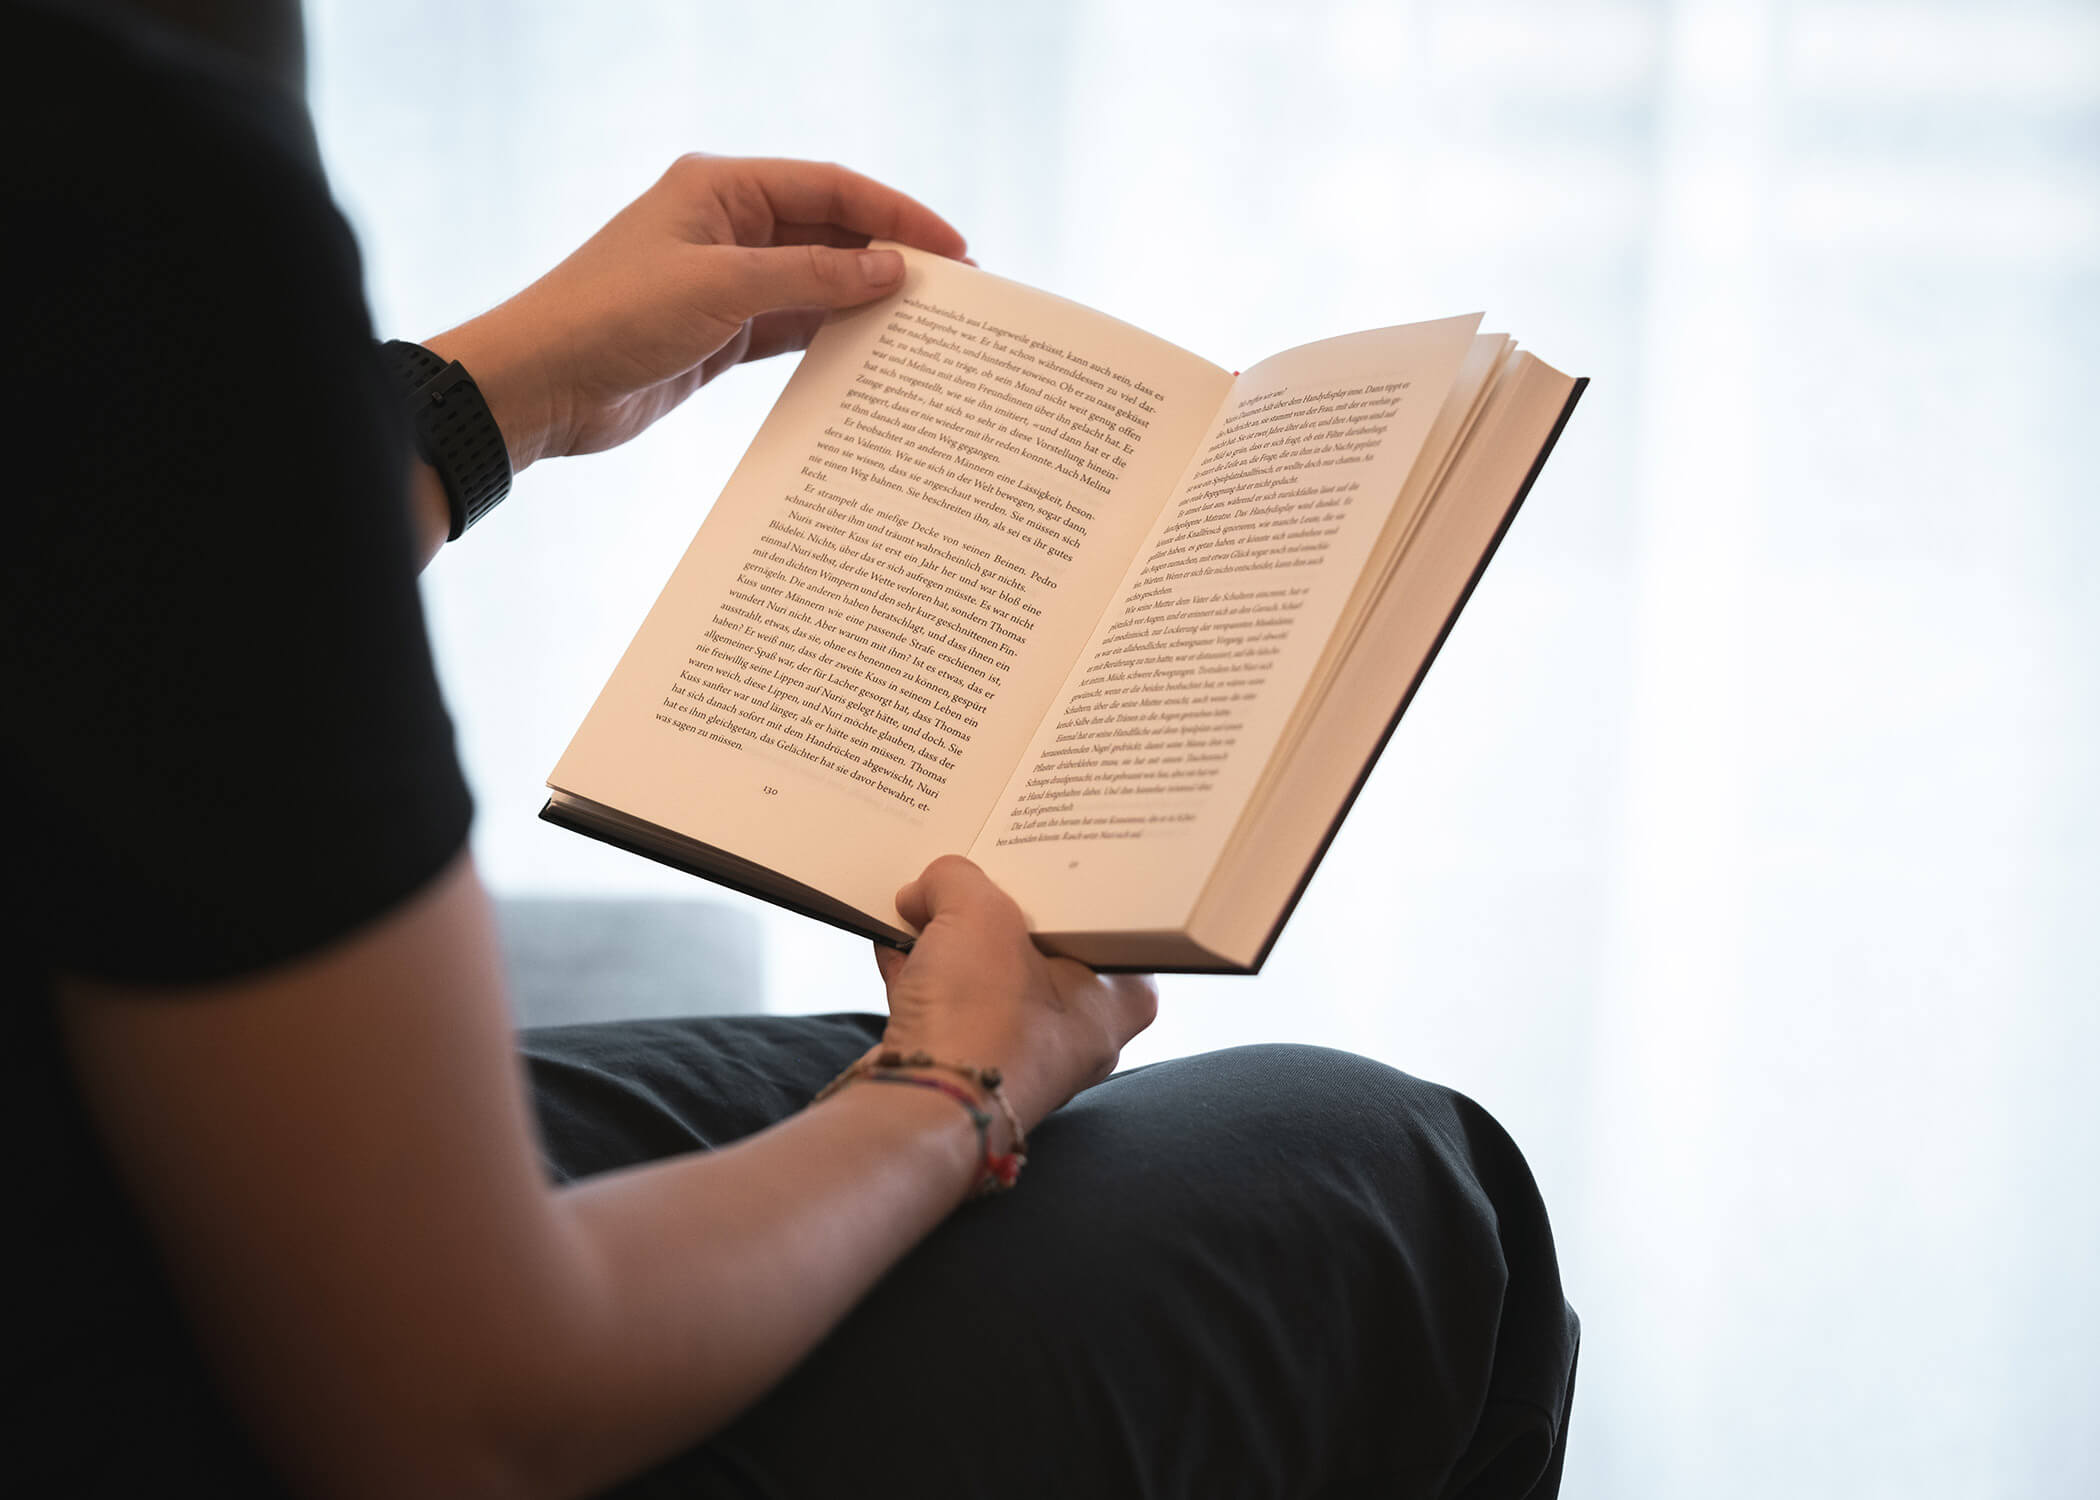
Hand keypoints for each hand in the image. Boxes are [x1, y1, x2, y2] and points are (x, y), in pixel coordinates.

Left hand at [426, 155, 966, 470]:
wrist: (540, 383)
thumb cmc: (611, 317)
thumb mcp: (721, 288)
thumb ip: (811, 275)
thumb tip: (890, 267)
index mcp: (721, 187)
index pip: (832, 187)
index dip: (898, 213)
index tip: (954, 248)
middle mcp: (727, 225)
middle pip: (831, 232)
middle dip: (890, 257)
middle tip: (955, 293)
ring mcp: (725, 281)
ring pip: (817, 281)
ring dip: (866, 300)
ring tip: (926, 326)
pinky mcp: (721, 333)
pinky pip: (794, 326)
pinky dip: (833, 336)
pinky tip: (874, 355)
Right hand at [871, 856, 1157, 1135]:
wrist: (921, 1106)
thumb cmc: (981, 1017)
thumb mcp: (978, 912)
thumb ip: (958, 879)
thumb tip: (928, 886)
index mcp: (1117, 995)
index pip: (1103, 918)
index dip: (1064, 878)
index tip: (1035, 848)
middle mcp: (1077, 1028)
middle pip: (1038, 942)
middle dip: (994, 905)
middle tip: (970, 867)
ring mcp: (1020, 1050)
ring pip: (987, 973)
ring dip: (949, 937)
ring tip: (921, 897)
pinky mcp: (966, 1062)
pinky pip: (947, 1001)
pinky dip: (921, 971)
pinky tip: (894, 940)